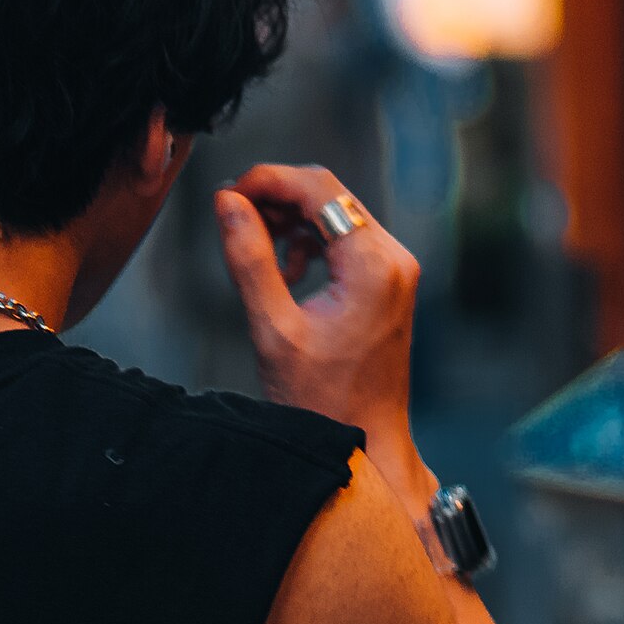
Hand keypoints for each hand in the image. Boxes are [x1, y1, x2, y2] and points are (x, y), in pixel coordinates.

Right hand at [215, 165, 425, 510]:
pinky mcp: (390, 281)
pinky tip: (287, 275)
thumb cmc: (323, 400)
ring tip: (260, 256)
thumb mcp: (273, 328)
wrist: (367, 443)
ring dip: (292, 222)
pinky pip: (346, 238)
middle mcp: (394, 257)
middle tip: (235, 222)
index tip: (228, 195)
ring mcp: (396, 268)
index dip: (267, 180)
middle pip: (329, 194)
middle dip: (277, 200)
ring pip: (336, 213)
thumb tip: (227, 202)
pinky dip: (311, 243)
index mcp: (374, 265)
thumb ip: (249, 259)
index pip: (318, 187)